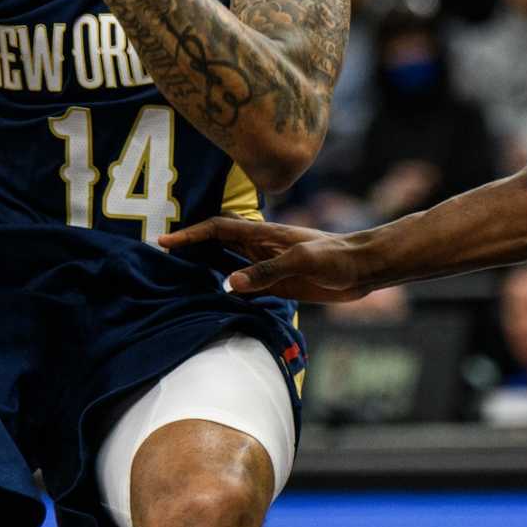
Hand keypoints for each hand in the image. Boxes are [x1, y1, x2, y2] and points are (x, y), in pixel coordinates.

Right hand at [158, 216, 372, 302]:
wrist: (365, 267)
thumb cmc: (337, 257)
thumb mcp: (303, 262)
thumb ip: (267, 271)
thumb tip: (228, 283)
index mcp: (265, 235)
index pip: (218, 229)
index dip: (190, 234)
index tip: (164, 242)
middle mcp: (262, 248)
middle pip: (218, 243)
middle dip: (191, 246)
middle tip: (161, 259)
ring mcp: (269, 265)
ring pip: (229, 262)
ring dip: (206, 265)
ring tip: (179, 276)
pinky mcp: (279, 283)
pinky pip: (246, 284)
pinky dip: (227, 288)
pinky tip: (216, 297)